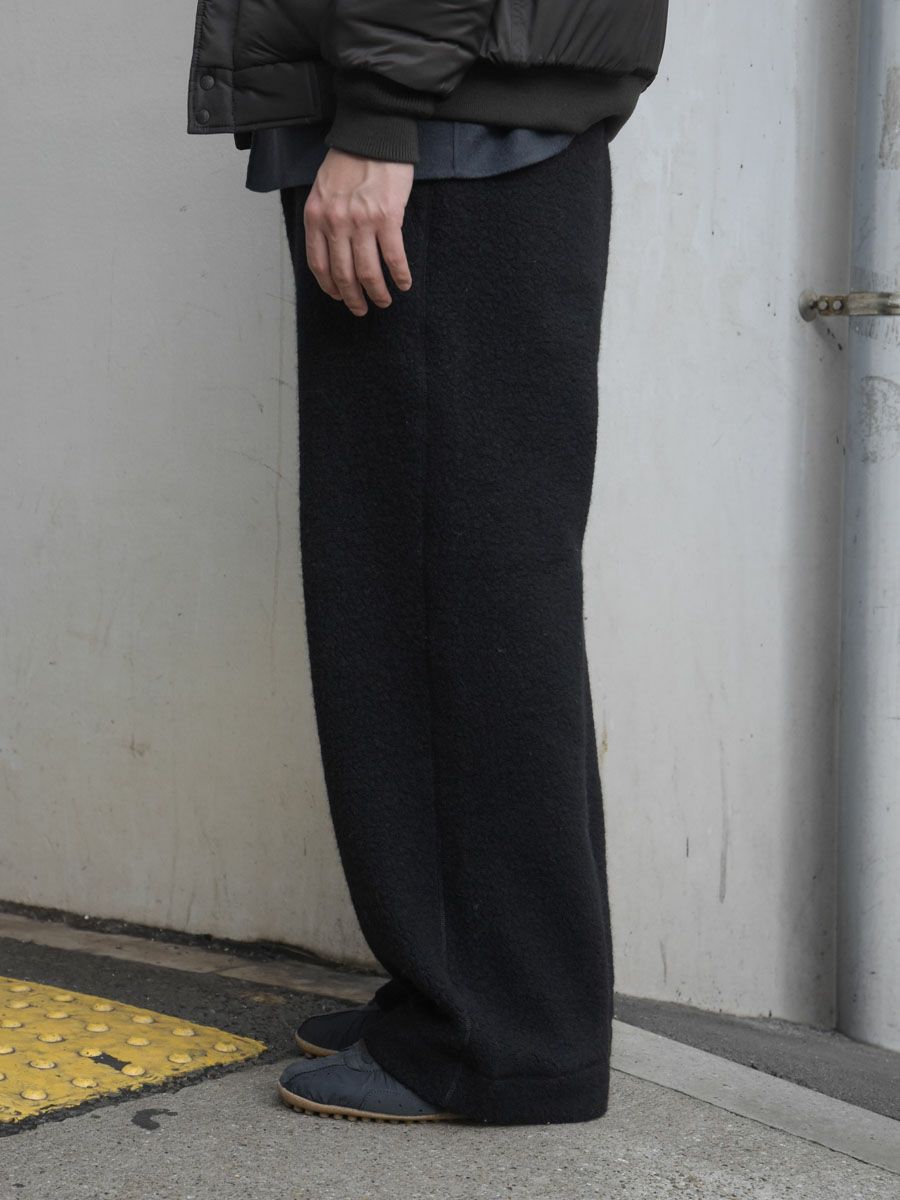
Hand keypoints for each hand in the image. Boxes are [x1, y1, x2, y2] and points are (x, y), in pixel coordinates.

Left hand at [303, 148, 414, 316]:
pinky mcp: (387, 217)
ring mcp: (361, 222)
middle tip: (362, 309)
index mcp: (316, 216)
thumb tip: (333, 250)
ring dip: (377, 292)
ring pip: (367, 272)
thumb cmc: (349, 161)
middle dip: (353, 298)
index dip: (329, 287)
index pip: (319, 264)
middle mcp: (335, 222)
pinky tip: (403, 284)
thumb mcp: (323, 190)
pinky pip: (394, 257)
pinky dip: (400, 275)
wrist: (373, 134)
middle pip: (343, 274)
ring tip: (384, 301)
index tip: (339, 297)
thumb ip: (324, 219)